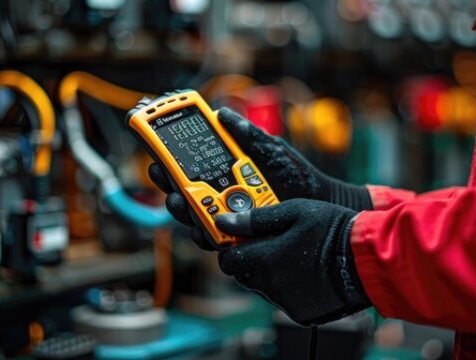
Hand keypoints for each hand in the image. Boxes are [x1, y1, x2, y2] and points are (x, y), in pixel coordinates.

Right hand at [148, 108, 371, 248]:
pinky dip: (204, 233)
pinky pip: (214, 238)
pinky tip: (202, 225)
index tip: (155, 146)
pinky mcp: (238, 237)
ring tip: (178, 199)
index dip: (167, 157)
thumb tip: (222, 113)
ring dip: (180, 208)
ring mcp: (227, 217)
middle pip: (182, 191)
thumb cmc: (295, 174)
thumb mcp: (270, 149)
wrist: (320, 201)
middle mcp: (220, 195)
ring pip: (193, 216)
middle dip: (166, 182)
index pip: (187, 165)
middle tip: (161, 173)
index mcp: (224, 171)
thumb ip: (247, 134)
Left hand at [214, 199, 370, 325]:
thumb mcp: (295, 212)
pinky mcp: (301, 314)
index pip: (229, 261)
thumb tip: (226, 220)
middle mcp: (271, 284)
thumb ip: (257, 219)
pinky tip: (307, 274)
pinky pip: (284, 301)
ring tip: (296, 258)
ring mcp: (286, 302)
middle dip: (251, 261)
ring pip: (265, 288)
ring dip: (271, 275)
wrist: (366, 261)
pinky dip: (289, 289)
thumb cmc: (333, 230)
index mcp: (266, 259)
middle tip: (271, 246)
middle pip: (245, 276)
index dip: (231, 248)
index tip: (241, 239)